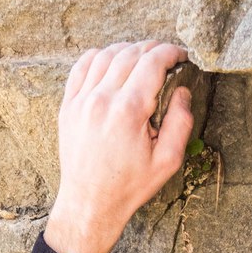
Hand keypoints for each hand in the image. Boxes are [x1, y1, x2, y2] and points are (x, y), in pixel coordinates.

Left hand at [44, 40, 193, 252]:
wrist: (90, 203)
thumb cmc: (129, 186)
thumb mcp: (168, 161)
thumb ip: (180, 122)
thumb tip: (183, 91)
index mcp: (128, 111)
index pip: (152, 62)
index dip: (170, 52)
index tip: (181, 55)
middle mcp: (101, 100)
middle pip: (130, 54)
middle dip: (152, 49)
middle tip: (166, 56)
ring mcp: (81, 101)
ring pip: (105, 55)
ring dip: (127, 50)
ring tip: (142, 57)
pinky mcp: (68, 106)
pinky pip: (82, 67)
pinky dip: (99, 56)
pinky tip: (111, 61)